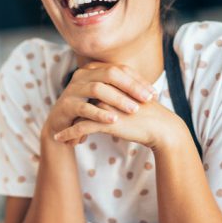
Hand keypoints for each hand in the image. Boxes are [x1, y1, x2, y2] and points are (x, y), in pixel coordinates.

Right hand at [43, 62, 156, 141]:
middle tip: (147, 99)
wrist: (61, 125)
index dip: (137, 80)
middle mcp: (82, 75)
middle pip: (110, 74)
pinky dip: (100, 114)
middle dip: (131, 86)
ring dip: (117, 99)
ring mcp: (72, 89)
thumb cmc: (88, 110)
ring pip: (98, 89)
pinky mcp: (66, 105)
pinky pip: (85, 108)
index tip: (153, 94)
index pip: (119, 69)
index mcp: (93, 70)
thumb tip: (152, 91)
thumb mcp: (105, 98)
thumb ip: (122, 91)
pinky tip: (114, 120)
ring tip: (133, 110)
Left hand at [53, 97, 182, 149]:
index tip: (71, 112)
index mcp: (113, 82)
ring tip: (59, 135)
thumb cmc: (148, 115)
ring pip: (77, 114)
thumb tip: (98, 99)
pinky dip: (68, 133)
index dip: (78, 100)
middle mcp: (107, 90)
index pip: (87, 88)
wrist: (162, 128)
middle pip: (80, 100)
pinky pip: (80, 127)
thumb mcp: (129, 99)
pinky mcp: (106, 121)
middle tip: (61, 123)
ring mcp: (105, 105)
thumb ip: (114, 96)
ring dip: (66, 125)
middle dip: (69, 113)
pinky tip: (60, 139)